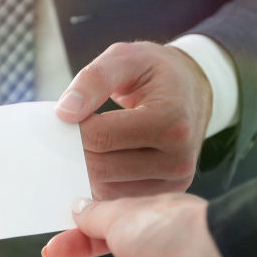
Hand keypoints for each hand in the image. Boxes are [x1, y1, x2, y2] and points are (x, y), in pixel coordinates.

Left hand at [55, 42, 211, 199]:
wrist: (192, 89)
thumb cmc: (155, 72)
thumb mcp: (126, 57)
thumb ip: (93, 79)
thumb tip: (64, 113)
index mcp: (171, 121)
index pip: (100, 136)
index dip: (73, 127)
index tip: (68, 115)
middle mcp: (178, 158)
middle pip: (101, 168)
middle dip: (76, 150)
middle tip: (70, 132)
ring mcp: (175, 180)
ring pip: (105, 189)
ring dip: (86, 169)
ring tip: (90, 143)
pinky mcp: (167, 192)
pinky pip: (117, 198)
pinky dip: (100, 182)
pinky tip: (101, 159)